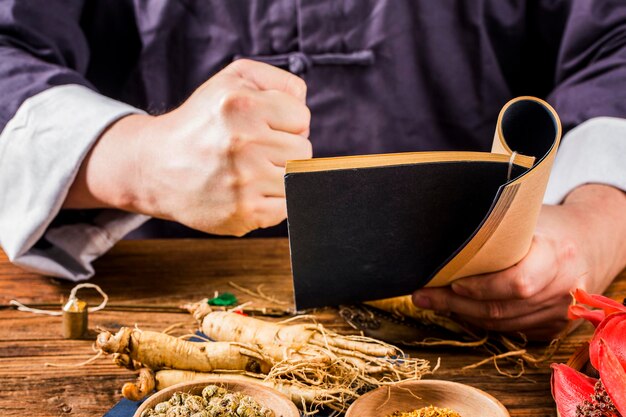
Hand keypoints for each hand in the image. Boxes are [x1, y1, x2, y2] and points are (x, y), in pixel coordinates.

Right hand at [65, 59, 311, 235]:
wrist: (155, 166)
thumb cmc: (201, 121)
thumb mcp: (232, 80)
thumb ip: (278, 81)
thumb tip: (306, 105)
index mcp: (241, 105)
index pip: (302, 118)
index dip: (285, 123)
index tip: (262, 127)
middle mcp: (242, 143)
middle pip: (304, 150)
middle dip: (283, 149)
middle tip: (252, 150)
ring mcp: (245, 181)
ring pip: (298, 178)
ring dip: (279, 175)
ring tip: (249, 170)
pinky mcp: (245, 212)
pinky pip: (288, 207)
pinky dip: (274, 201)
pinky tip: (249, 191)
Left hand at [412, 184, 625, 339]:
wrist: (587, 243)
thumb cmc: (546, 225)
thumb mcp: (526, 218)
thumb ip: (495, 231)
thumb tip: (438, 234)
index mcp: (557, 255)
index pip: (517, 283)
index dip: (481, 287)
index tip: (451, 280)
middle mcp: (563, 289)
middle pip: (501, 309)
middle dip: (455, 304)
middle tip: (421, 295)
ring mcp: (559, 313)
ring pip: (500, 324)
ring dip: (460, 315)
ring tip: (430, 301)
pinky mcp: (552, 327)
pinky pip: (508, 330)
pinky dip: (478, 320)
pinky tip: (456, 309)